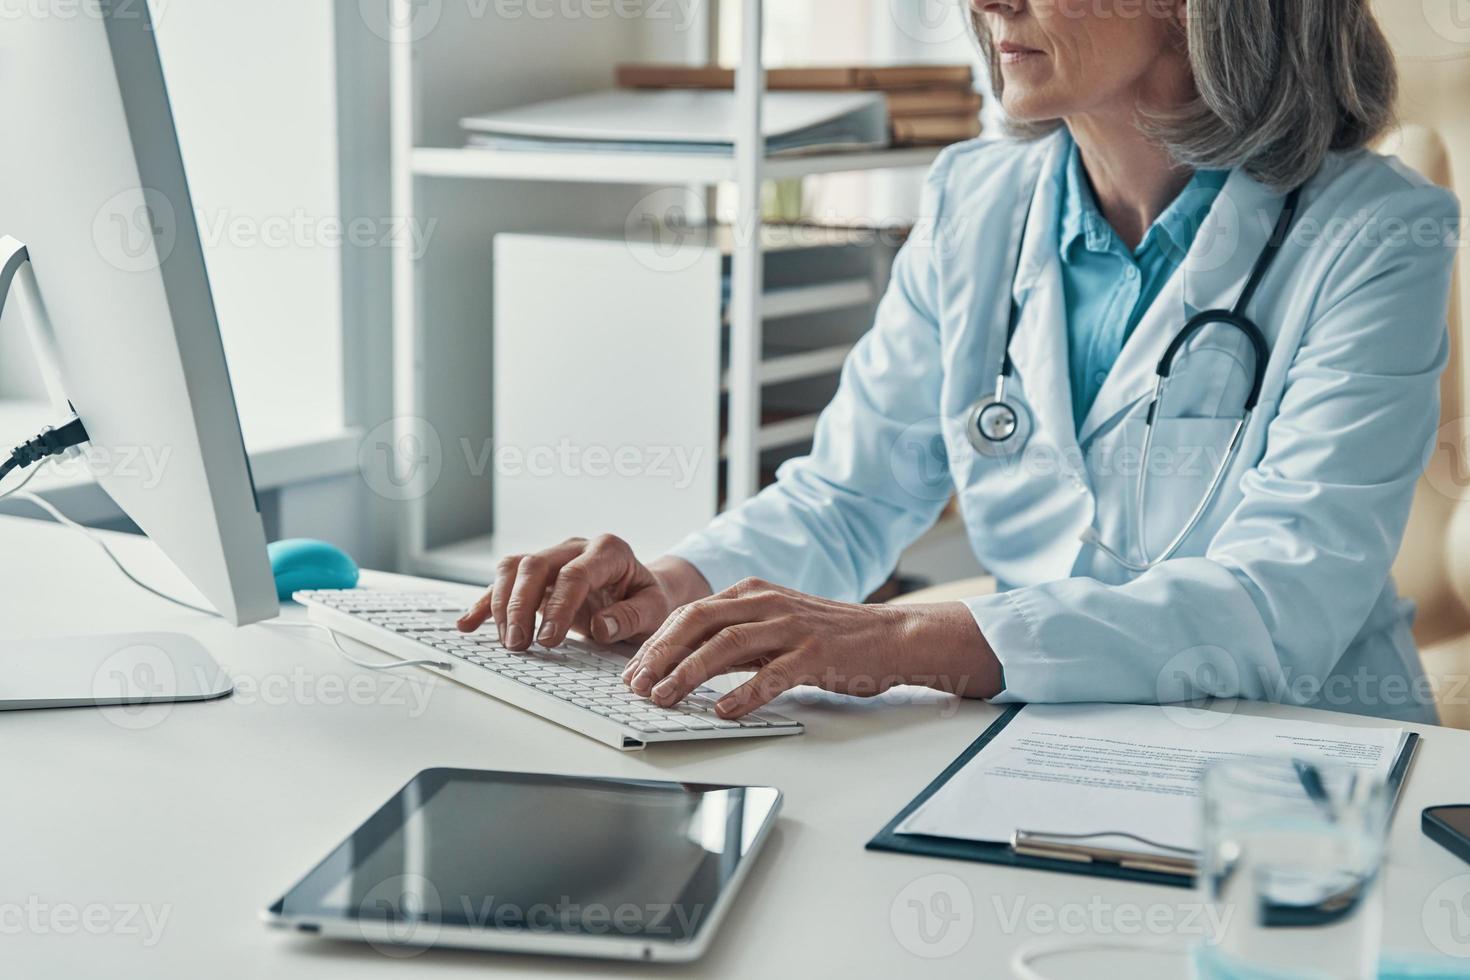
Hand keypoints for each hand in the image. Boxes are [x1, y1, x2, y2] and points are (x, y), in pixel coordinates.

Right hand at [456, 534, 710, 650]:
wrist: (642, 588)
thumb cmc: (649, 598)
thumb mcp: (656, 609)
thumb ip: (632, 616)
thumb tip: (602, 627)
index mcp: (608, 551)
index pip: (575, 573)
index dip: (559, 606)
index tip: (549, 640)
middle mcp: (575, 547)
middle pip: (535, 565)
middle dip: (521, 606)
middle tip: (518, 644)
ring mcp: (553, 558)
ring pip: (513, 568)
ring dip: (502, 605)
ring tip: (505, 642)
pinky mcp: (536, 574)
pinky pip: (504, 582)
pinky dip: (485, 603)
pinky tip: (469, 624)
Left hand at [621, 577, 1001, 718]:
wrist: (892, 636)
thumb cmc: (831, 637)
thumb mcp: (776, 625)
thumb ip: (736, 637)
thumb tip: (687, 664)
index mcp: (752, 593)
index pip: (689, 613)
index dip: (656, 643)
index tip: (633, 672)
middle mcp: (767, 603)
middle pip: (698, 623)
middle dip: (660, 655)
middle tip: (636, 686)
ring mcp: (792, 627)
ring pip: (726, 646)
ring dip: (688, 674)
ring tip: (664, 699)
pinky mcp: (816, 654)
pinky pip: (772, 674)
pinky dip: (743, 694)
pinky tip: (723, 711)